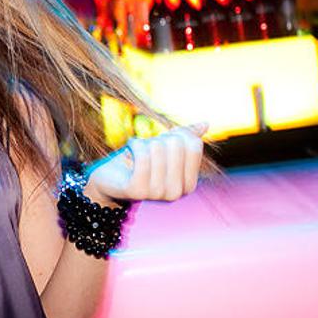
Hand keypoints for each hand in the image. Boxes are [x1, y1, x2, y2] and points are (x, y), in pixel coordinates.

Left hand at [84, 122, 207, 205]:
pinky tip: (130, 148)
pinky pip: (142, 155)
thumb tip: (206, 123)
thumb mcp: (165, 147)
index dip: (177, 135)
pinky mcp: (137, 190)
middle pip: (176, 144)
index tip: (164, 142)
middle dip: (159, 139)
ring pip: (157, 147)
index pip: (194, 145)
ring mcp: (157, 194)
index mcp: (189, 184)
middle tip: (147, 149)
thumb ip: (186, 137)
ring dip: (144, 143)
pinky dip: (135, 145)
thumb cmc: (140, 160)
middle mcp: (177, 192)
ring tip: (137, 152)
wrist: (111, 177)